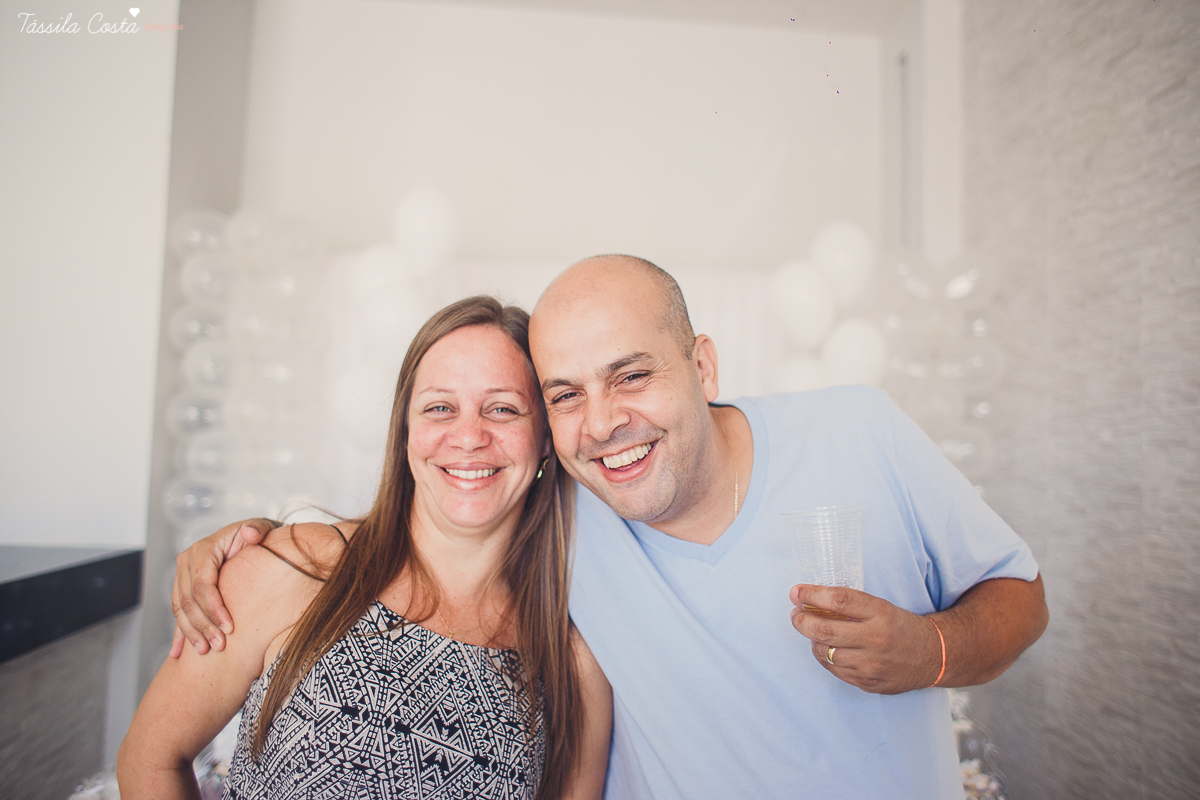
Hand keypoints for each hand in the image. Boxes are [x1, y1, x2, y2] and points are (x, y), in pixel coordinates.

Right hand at [169, 518, 276, 656]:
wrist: (250, 538)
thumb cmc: (258, 536)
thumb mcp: (262, 527)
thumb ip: (258, 529)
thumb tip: (250, 534)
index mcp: (204, 549)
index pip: (203, 584)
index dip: (213, 608)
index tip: (229, 628)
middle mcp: (188, 561)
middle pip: (189, 600)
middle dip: (203, 625)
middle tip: (219, 646)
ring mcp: (182, 575)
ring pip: (180, 609)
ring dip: (191, 632)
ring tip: (205, 651)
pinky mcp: (183, 587)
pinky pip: (178, 612)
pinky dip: (179, 633)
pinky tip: (178, 653)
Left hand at [789, 584, 941, 694]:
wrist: (933, 656)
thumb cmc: (901, 626)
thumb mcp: (882, 607)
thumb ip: (850, 605)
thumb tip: (810, 599)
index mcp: (881, 613)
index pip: (839, 600)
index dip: (812, 595)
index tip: (796, 592)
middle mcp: (876, 639)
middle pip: (824, 629)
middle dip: (801, 620)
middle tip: (796, 614)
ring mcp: (871, 664)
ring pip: (824, 652)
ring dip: (812, 640)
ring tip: (812, 631)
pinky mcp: (867, 682)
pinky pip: (834, 669)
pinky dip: (824, 656)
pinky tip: (826, 648)